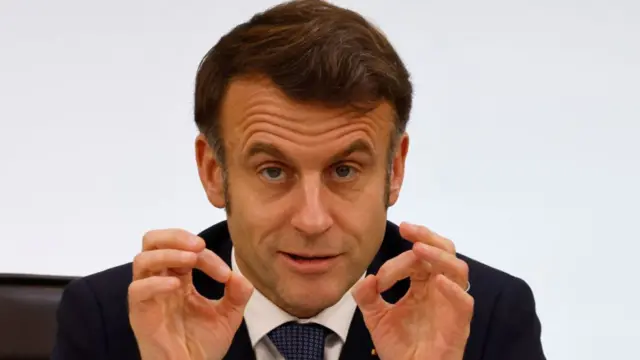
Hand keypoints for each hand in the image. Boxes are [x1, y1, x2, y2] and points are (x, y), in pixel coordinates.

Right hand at [128, 229, 252, 359]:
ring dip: (168, 254)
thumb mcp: (228, 316)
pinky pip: (137, 290)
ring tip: (191, 260)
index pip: (185, 250)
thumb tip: (240, 276)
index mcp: (179, 277)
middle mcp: (160, 281)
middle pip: (152, 241)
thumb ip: (237, 294)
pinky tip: (176, 286)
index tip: (226, 273)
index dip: (206, 254)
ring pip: (142, 259)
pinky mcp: (140, 314)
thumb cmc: (202, 345)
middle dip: (175, 236)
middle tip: (198, 245)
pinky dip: (155, 282)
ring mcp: (148, 296)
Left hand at [352, 223, 472, 359]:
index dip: (399, 258)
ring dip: (439, 255)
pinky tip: (439, 282)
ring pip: (458, 269)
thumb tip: (365, 279)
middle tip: (407, 228)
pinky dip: (454, 289)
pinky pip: (465, 301)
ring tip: (419, 249)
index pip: (418, 258)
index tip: (379, 276)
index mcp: (423, 284)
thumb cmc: (399, 347)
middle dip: (427, 236)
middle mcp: (440, 288)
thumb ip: (367, 297)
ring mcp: (451, 304)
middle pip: (445, 251)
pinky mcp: (459, 323)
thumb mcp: (375, 318)